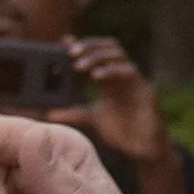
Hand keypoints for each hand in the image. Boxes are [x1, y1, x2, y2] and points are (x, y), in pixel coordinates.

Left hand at [54, 36, 168, 162]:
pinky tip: (97, 75)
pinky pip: (129, 71)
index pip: (98, 52)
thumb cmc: (123, 132)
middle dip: (90, 46)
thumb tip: (48, 114)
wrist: (143, 150)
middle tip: (71, 52)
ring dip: (98, 55)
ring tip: (79, 65)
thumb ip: (73, 113)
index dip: (84, 44)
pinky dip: (112, 70)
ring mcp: (135, 80)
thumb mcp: (92, 119)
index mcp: (111, 79)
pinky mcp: (145, 89)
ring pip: (118, 54)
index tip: (64, 42)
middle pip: (109, 47)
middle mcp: (123, 75)